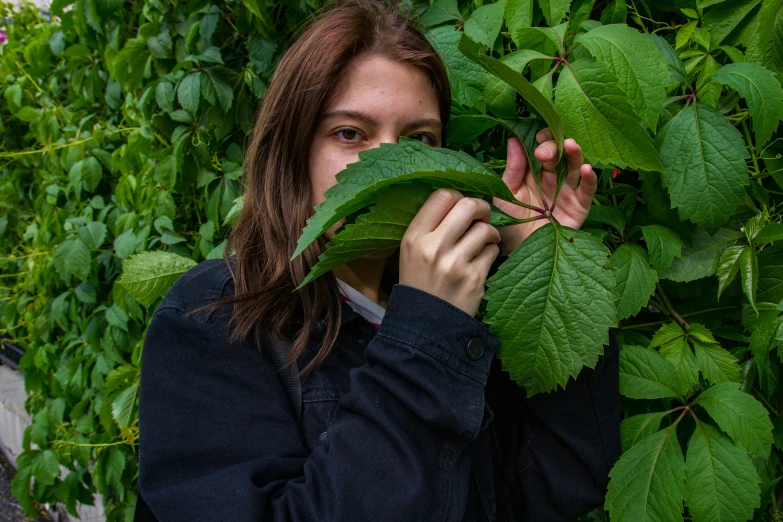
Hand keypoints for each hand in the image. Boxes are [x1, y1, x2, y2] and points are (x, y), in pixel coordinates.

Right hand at [399, 189, 500, 316]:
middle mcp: (434, 247)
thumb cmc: (419, 281)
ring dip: (489, 233)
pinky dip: (490, 252)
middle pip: (468, 206)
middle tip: (482, 216)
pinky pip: (492, 251)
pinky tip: (481, 260)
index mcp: (415, 236)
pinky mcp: (474, 279)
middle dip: (481, 207)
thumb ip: (430, 225)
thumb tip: (459, 200)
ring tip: (483, 241)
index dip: (458, 196)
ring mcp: (455, 263)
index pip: (442, 196)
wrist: (425, 323)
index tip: (461, 207)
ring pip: (485, 229)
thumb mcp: (411, 250)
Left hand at [492, 129, 597, 254]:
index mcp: (533, 174)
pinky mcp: (579, 207)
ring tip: (571, 145)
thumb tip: (513, 139)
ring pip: (575, 167)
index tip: (535, 139)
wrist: (519, 254)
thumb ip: (512, 170)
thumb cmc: (508, 225)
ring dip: (574, 154)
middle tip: (544, 153)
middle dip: (553, 148)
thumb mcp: (505, 196)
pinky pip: (588, 190)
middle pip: (558, 155)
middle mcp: (552, 180)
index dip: (541, 140)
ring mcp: (566, 192)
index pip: (540, 148)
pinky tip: (586, 169)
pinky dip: (589, 178)